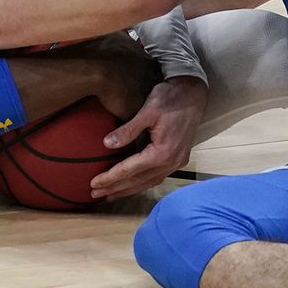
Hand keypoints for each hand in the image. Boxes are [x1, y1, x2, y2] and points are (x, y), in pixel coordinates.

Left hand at [90, 75, 207, 199]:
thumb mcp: (148, 111)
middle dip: (116, 188)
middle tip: (95, 194)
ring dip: (128, 189)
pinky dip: (141, 183)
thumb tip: (107, 144)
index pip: (130, 170)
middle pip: (138, 181)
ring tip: (109, 194)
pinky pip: (156, 177)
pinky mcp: (178, 159)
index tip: (93, 183)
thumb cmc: (170, 98)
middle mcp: (170, 162)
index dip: (110, 178)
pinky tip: (131, 184)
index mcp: (162, 152)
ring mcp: (176, 162)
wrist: (193, 92)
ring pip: (148, 182)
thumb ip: (128, 130)